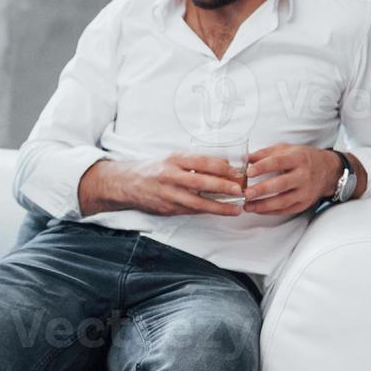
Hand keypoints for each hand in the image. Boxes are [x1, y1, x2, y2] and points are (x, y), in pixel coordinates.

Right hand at [79, 154, 244, 216]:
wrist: (129, 183)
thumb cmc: (157, 169)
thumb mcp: (174, 158)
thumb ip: (196, 162)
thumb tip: (225, 165)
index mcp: (174, 160)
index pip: (201, 162)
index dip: (221, 167)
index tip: (237, 171)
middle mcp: (170, 176)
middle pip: (200, 182)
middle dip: (222, 187)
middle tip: (241, 191)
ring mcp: (168, 195)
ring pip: (197, 202)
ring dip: (219, 207)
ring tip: (236, 209)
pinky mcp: (168, 209)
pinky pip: (192, 211)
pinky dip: (208, 211)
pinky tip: (221, 211)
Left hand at [243, 144, 338, 215]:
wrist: (327, 170)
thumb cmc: (302, 158)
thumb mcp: (286, 148)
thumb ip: (265, 153)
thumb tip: (245, 159)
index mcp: (298, 158)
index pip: (278, 162)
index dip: (263, 167)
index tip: (248, 172)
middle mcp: (303, 175)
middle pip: (281, 184)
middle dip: (262, 190)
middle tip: (245, 194)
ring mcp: (305, 191)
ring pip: (283, 201)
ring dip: (263, 205)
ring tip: (247, 206)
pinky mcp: (304, 204)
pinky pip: (286, 210)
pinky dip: (270, 211)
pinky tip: (258, 210)